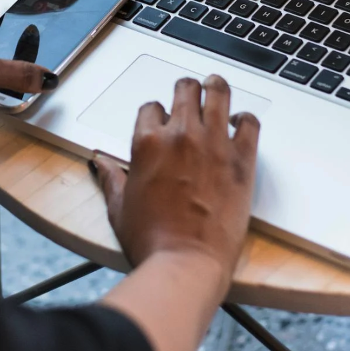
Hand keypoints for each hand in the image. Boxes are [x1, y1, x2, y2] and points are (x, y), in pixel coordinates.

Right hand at [93, 75, 259, 287]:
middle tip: (190, 94)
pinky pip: (250, 123)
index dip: (157, 114)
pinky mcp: (242, 160)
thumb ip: (110, 178)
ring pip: (218, 93)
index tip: (162, 123)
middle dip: (186, 90)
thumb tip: (99, 162)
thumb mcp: (119, 206)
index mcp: (147, 142)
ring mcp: (214, 144)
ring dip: (216, 88)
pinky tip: (241, 123)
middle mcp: (181, 135)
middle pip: (185, 89)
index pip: (151, 107)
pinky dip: (246, 119)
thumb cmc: (152, 240)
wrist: (186, 262)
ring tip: (216, 87)